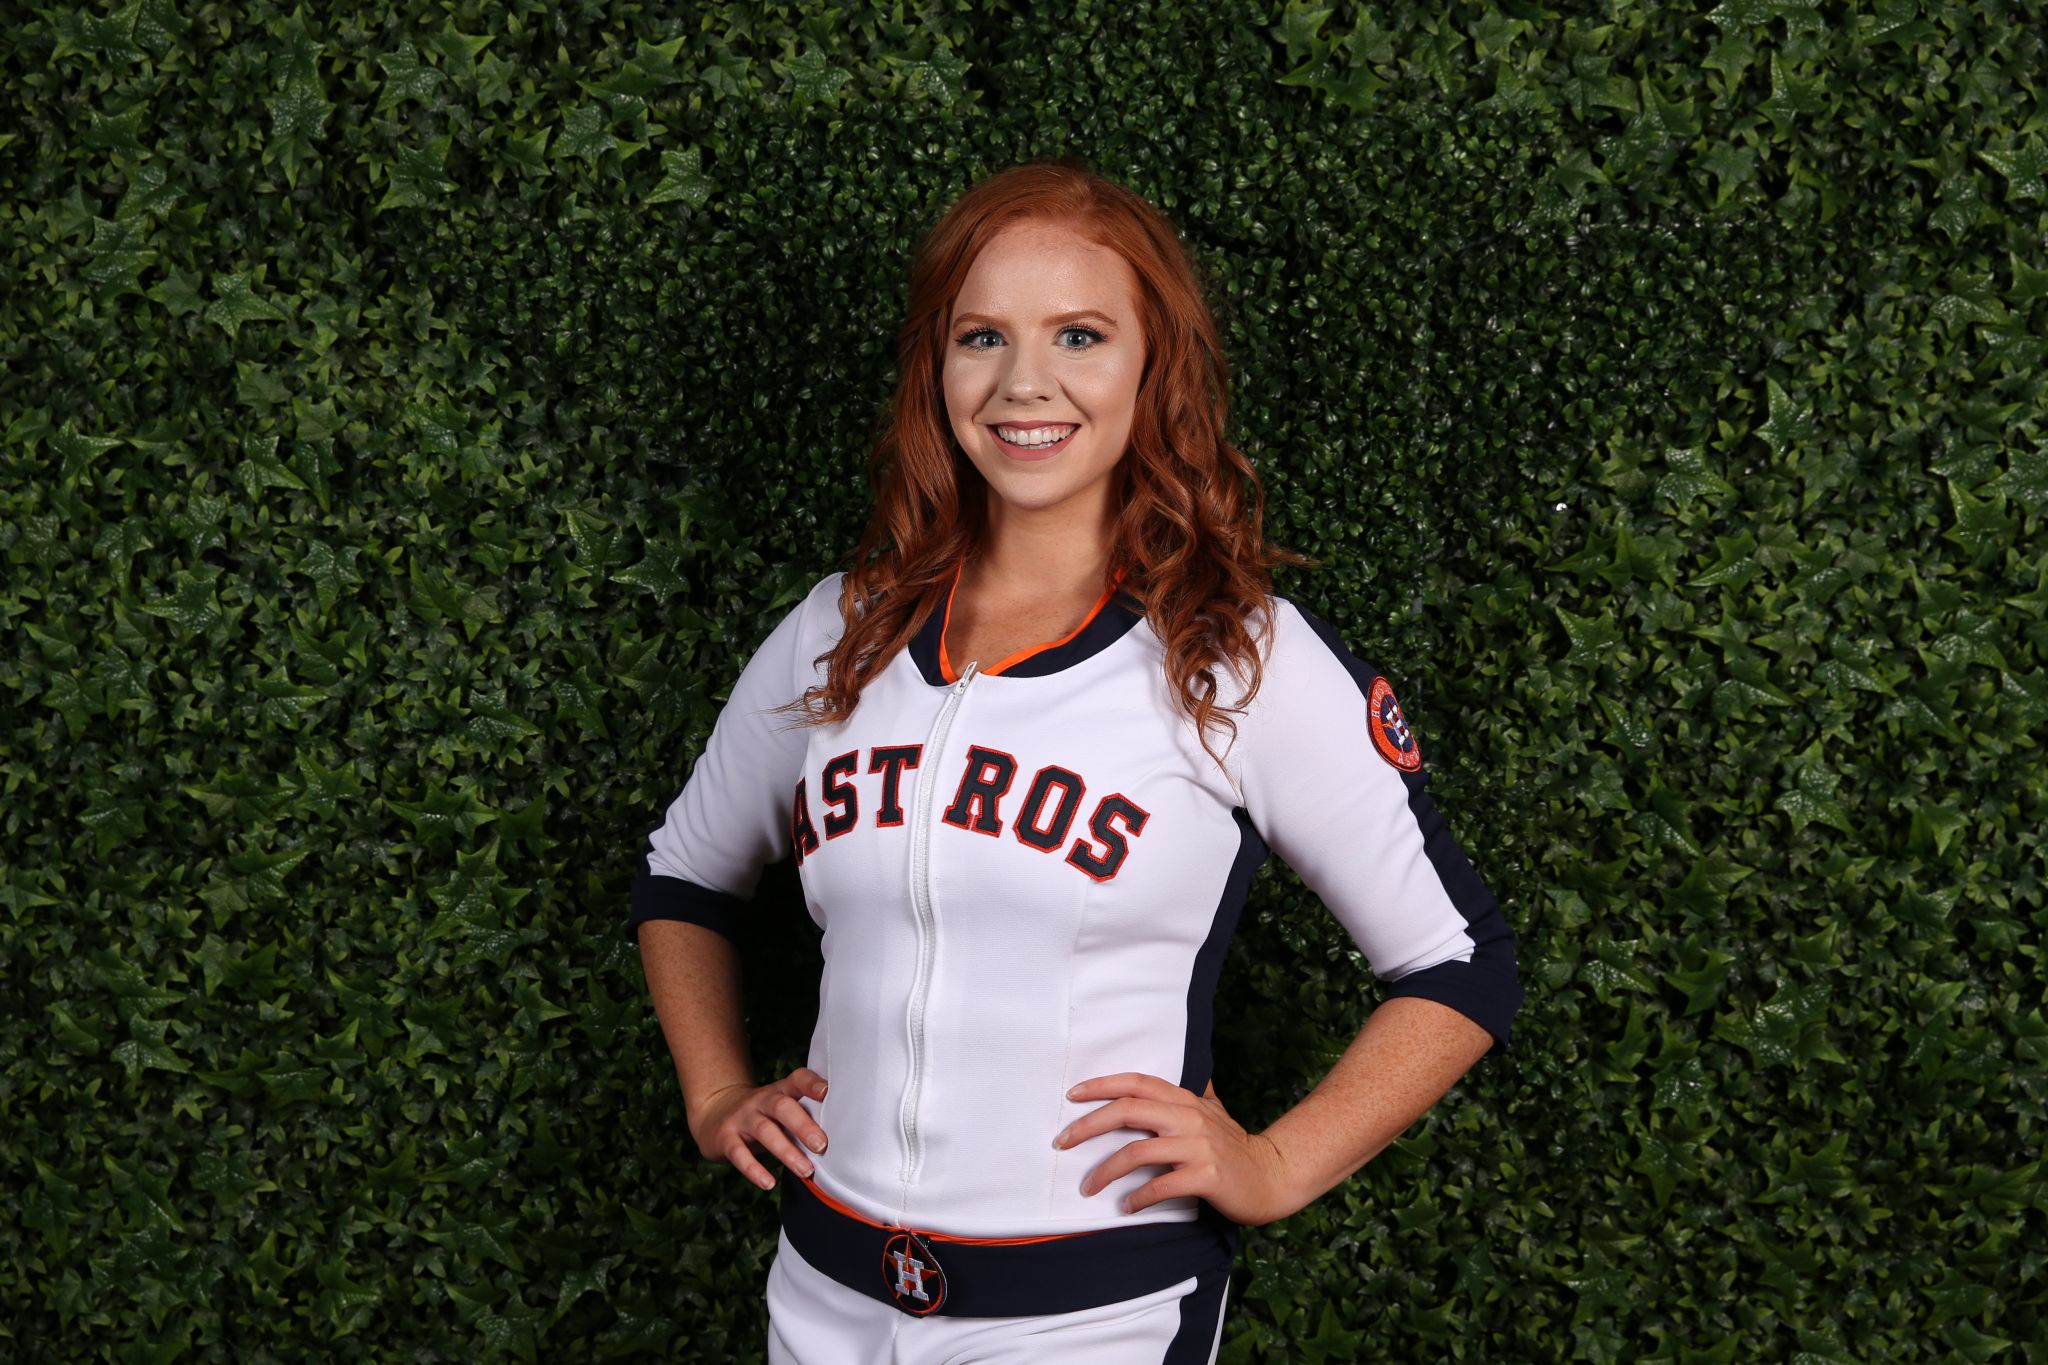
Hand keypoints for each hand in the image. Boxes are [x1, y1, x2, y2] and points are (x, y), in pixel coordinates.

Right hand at [689, 1067, 829, 1191]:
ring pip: (765, 1131)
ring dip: (786, 1152)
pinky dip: (754, 1170)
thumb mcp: (779, 1108)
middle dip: (803, 1125)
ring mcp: (742, 1118)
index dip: (811, 1083)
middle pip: (782, 1106)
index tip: (827, 1091)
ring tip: (806, 1171)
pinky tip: (769, 1183)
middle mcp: (760, 1101)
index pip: (796, 1080)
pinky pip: (739, 1154)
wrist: (714, 1114)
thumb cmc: (761, 1116)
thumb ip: (803, 1116)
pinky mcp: (726, 1139)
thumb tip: (843, 1138)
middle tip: (822, 1145)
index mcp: (779, 1091)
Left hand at [1054, 1074, 1298, 1226]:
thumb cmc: (1235, 1146)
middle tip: (1062, 1142)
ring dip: (1106, 1170)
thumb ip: (1194, 1092)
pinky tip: (1125, 1206)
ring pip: (1138, 1151)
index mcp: (1185, 1100)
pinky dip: (1138, 1197)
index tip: (1072, 1095)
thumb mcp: (1213, 1111)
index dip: (1102, 1085)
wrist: (1271, 1176)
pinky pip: (1161, 1185)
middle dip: (1088, 1125)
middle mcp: (1189, 1117)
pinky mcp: (1207, 1175)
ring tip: (1088, 1186)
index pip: (1137, 1082)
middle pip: (1127, 1111)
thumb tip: (1188, 1069)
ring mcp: (1198, 1146)